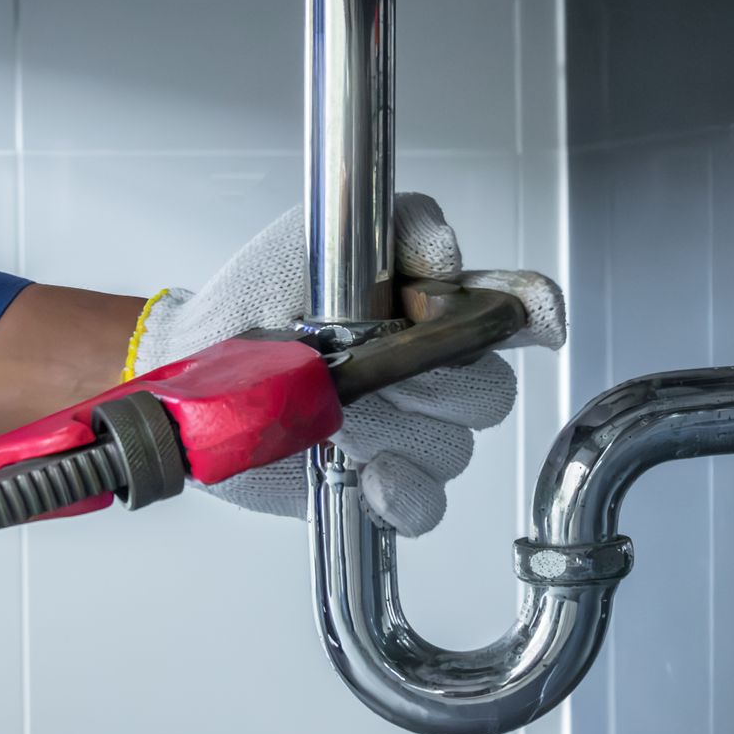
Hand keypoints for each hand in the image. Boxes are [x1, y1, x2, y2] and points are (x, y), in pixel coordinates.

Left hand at [131, 193, 565, 535]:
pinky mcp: (381, 487)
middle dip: (433, 384)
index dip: (532, 315)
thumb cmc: (255, 302)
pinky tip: (363, 470)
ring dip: (397, 434)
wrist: (197, 370)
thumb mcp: (315, 238)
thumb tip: (447, 256)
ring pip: (456, 449)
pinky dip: (399, 492)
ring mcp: (410, 433)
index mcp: (428, 310)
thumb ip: (396, 228)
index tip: (537, 321)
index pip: (510, 310)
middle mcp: (430, 373)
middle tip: (376, 368)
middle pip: (490, 391)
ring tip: (341, 416)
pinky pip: (426, 504)